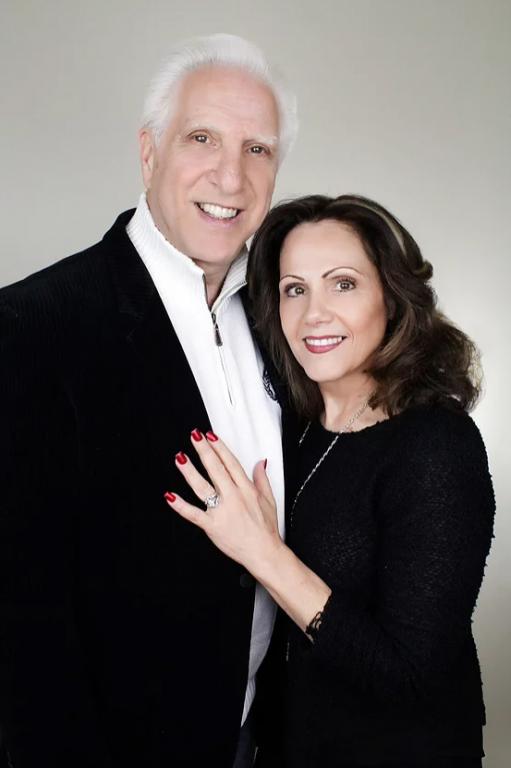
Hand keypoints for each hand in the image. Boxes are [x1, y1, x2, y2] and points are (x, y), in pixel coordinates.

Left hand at [164, 430, 282, 573]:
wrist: (263, 552)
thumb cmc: (265, 528)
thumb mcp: (269, 499)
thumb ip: (262, 479)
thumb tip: (260, 462)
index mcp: (246, 489)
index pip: (230, 463)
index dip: (219, 447)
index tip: (210, 436)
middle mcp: (233, 497)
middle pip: (215, 469)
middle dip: (204, 451)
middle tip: (194, 437)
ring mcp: (221, 511)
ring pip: (202, 487)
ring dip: (189, 471)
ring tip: (180, 458)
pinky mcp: (212, 526)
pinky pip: (193, 514)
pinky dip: (180, 506)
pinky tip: (170, 496)